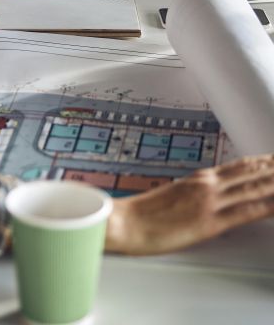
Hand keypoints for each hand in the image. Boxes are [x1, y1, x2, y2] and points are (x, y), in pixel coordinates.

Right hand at [105, 154, 273, 254]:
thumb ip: (193, 194)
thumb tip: (206, 198)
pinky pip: (248, 212)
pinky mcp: (210, 222)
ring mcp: (210, 202)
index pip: (238, 167)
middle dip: (273, 168)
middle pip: (251, 174)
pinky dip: (268, 205)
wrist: (125, 222)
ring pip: (254, 188)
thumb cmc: (142, 214)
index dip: (261, 163)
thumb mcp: (172, 197)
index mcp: (198, 179)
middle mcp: (206, 185)